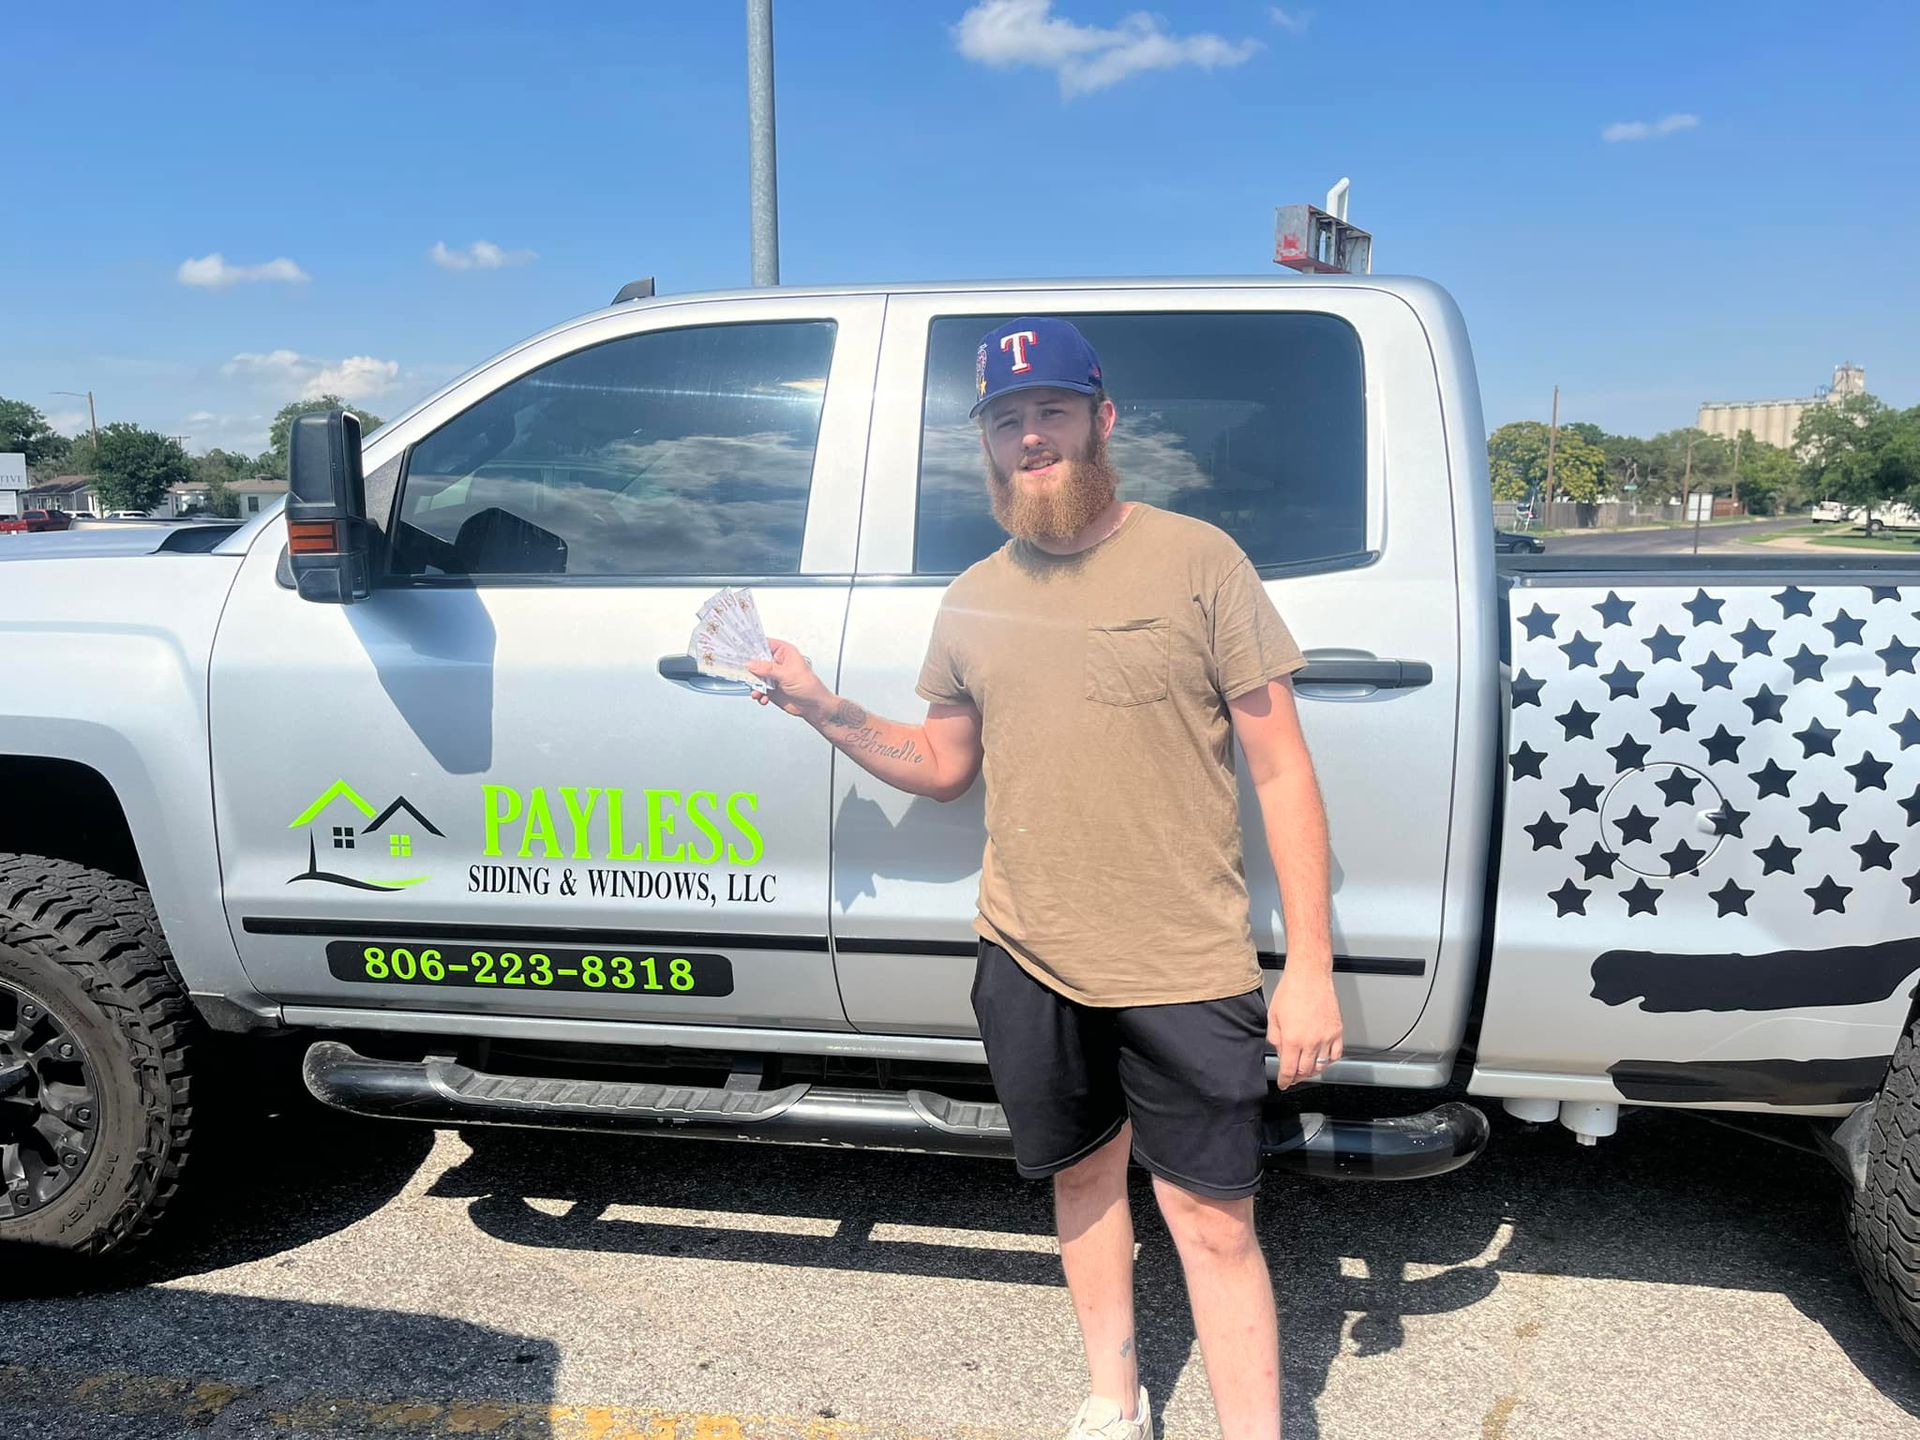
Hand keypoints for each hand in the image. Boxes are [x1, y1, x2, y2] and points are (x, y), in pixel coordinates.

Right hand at [747, 637, 833, 720]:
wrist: (814, 706)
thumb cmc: (809, 686)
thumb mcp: (787, 674)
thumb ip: (767, 669)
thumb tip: (752, 664)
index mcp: (784, 652)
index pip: (765, 644)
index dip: (753, 646)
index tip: (741, 650)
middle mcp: (777, 663)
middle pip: (756, 661)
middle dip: (750, 669)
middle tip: (744, 673)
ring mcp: (774, 676)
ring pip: (756, 676)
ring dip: (754, 684)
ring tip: (757, 691)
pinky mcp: (771, 688)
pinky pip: (759, 689)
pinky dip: (758, 694)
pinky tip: (763, 698)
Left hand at [1268, 970, 1342, 1089]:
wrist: (1309, 977)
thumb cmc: (1291, 991)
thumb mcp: (1273, 1017)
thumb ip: (1276, 1039)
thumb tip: (1280, 1052)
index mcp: (1292, 1039)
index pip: (1289, 1070)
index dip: (1285, 1081)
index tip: (1284, 1084)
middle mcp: (1311, 1041)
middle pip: (1305, 1071)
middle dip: (1297, 1077)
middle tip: (1293, 1076)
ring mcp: (1326, 1038)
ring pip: (1321, 1066)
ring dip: (1312, 1070)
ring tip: (1306, 1068)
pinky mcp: (1337, 1031)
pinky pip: (1336, 1055)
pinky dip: (1329, 1061)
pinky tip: (1322, 1058)